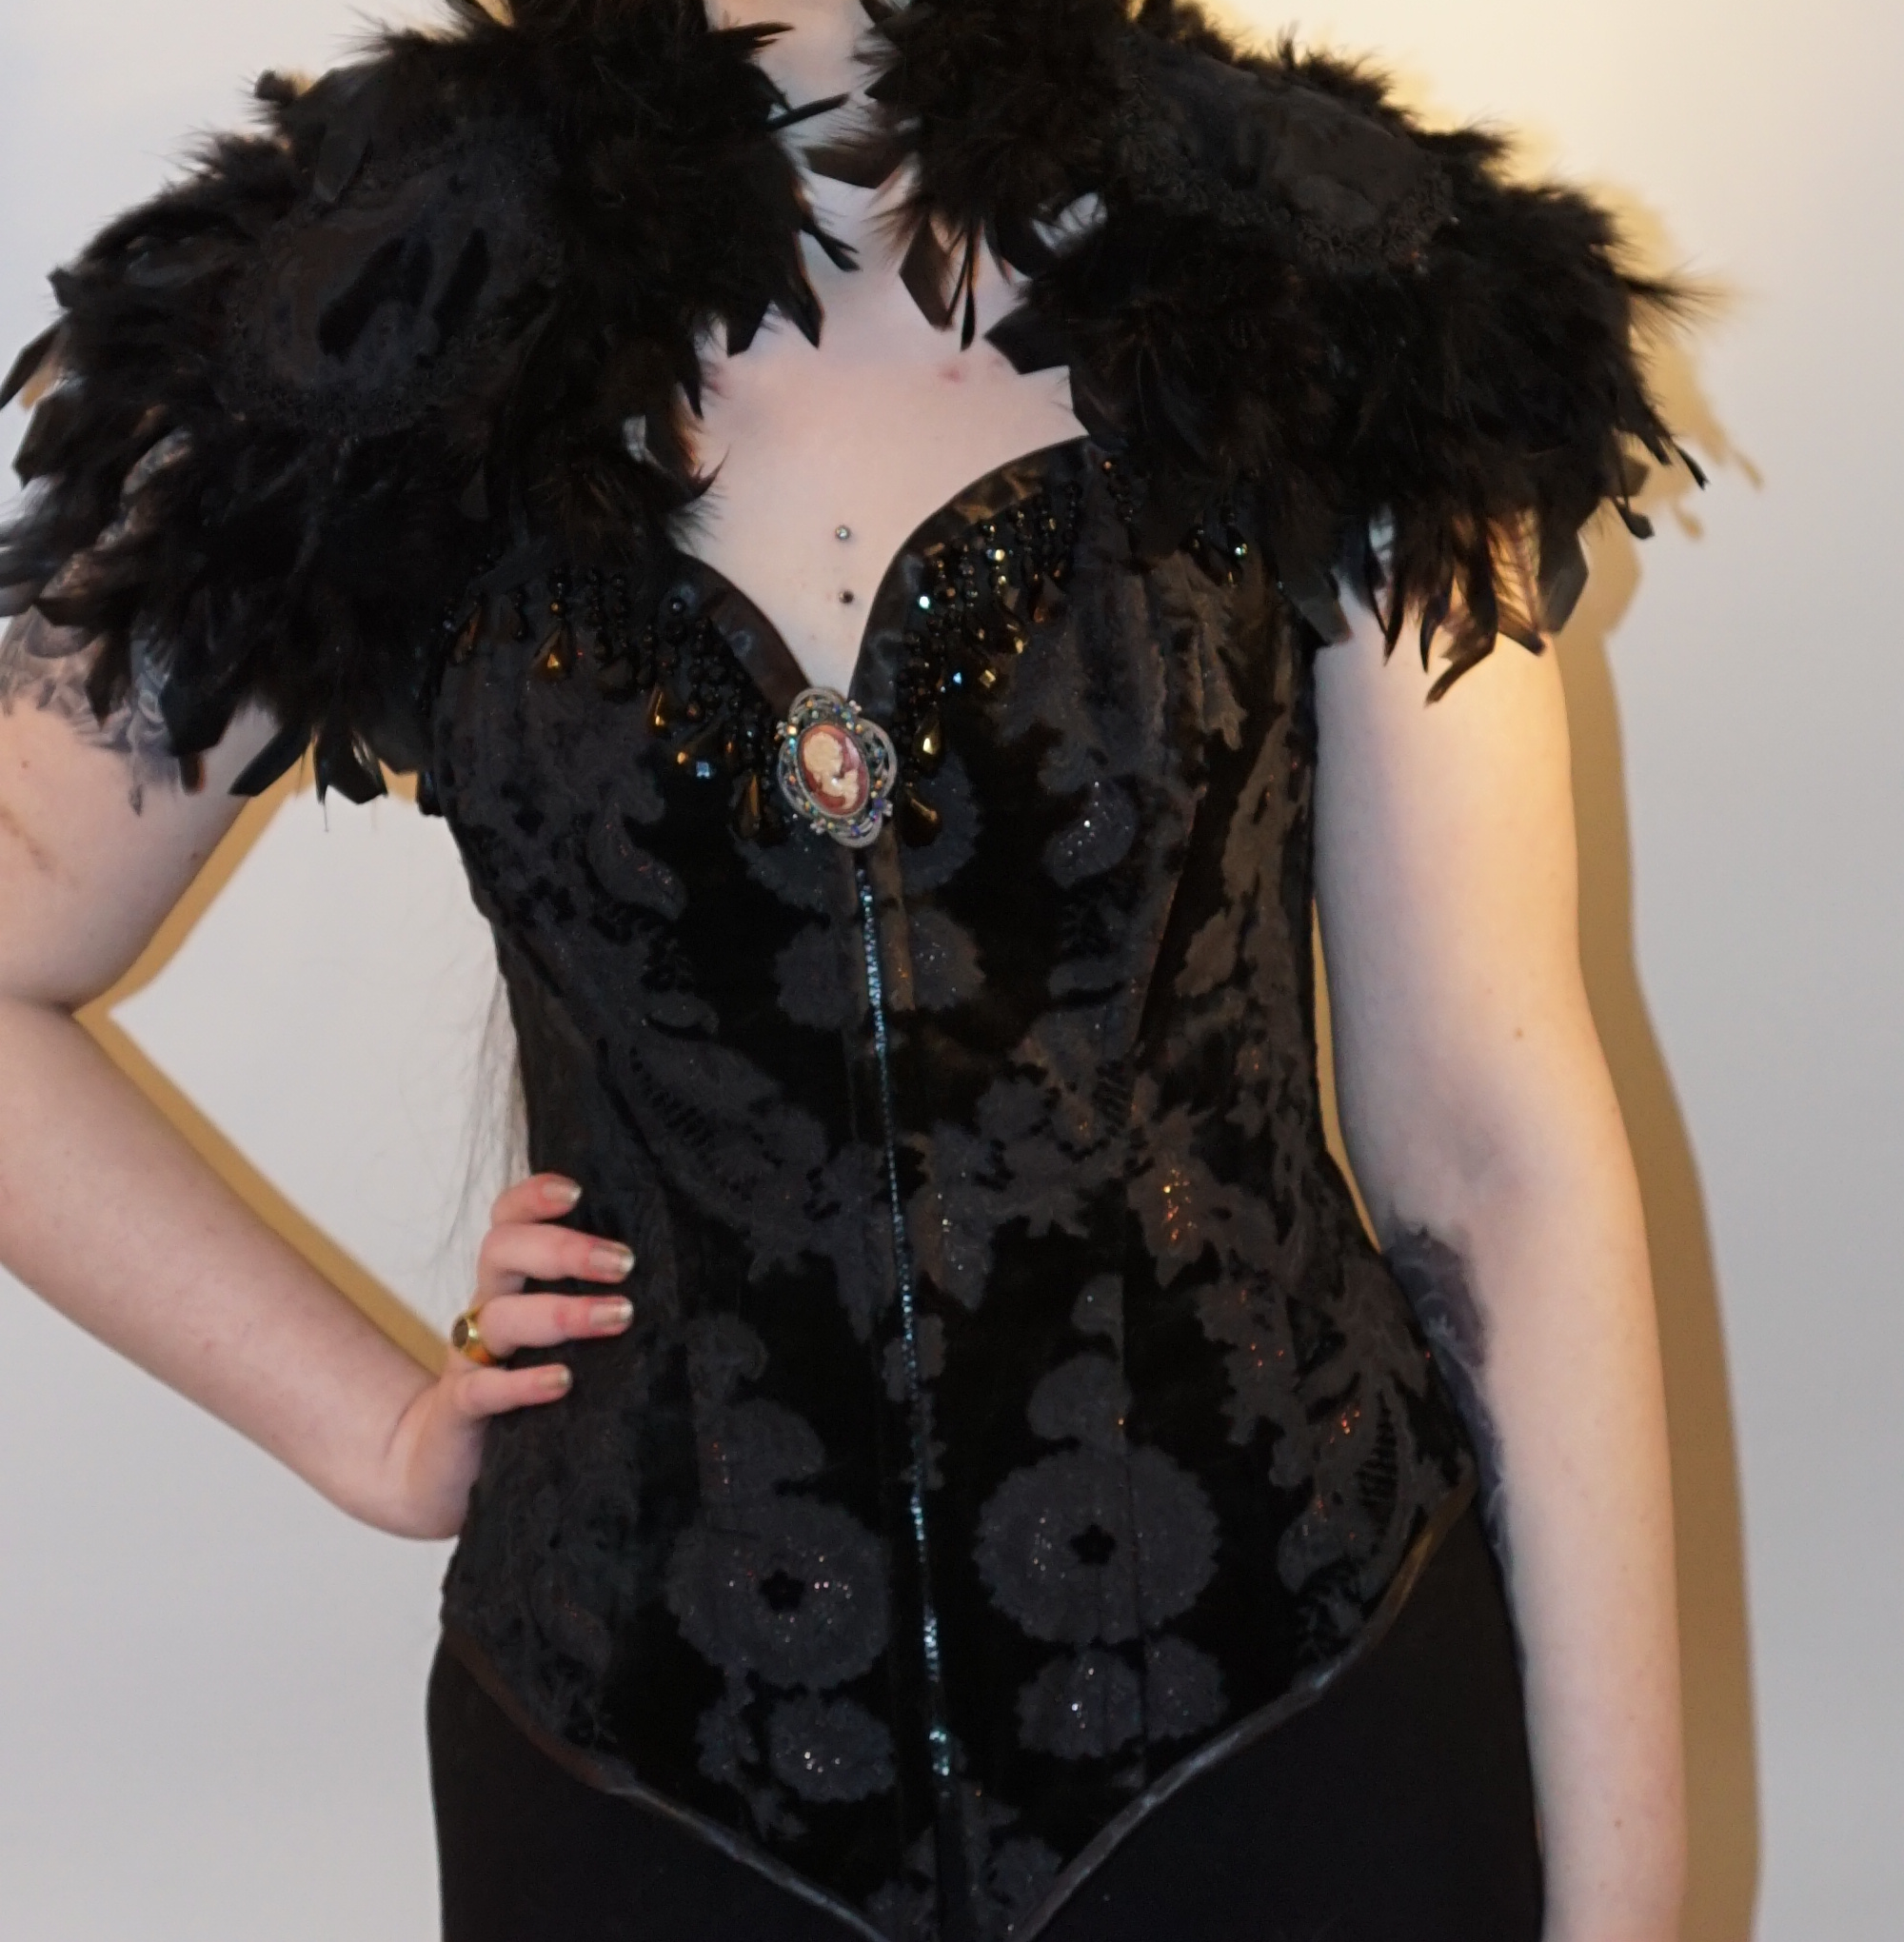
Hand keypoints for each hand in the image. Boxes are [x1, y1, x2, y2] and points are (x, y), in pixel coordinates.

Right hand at [374, 1173, 634, 1537]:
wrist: (442, 1472)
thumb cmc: (521, 1396)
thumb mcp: (556, 1344)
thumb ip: (594, 1309)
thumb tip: (684, 1285)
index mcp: (509, 1287)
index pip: (507, 1222)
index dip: (532, 1196)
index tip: (576, 1190)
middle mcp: (485, 1312)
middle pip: (501, 1251)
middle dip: (562, 1248)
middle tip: (622, 1262)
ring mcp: (468, 1361)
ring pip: (499, 1317)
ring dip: (561, 1312)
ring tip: (618, 1317)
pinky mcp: (460, 1412)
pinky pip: (482, 1389)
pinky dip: (522, 1383)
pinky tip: (562, 1381)